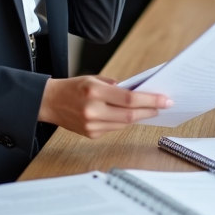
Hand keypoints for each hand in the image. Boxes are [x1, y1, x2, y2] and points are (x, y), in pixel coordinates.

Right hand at [38, 76, 172, 138]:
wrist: (49, 102)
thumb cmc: (73, 87)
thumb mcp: (93, 79)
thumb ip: (115, 86)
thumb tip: (138, 93)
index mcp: (94, 92)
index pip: (129, 99)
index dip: (150, 100)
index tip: (165, 100)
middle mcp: (93, 111)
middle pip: (129, 114)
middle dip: (150, 110)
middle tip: (164, 106)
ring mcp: (91, 126)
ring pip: (124, 123)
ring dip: (139, 116)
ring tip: (151, 110)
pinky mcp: (91, 135)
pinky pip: (114, 128)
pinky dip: (124, 121)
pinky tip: (131, 115)